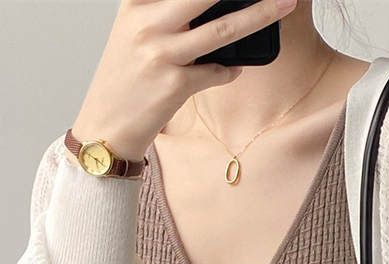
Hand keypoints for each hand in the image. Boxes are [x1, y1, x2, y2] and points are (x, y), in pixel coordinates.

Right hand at [71, 0, 297, 161]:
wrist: (106, 126)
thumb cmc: (123, 81)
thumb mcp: (133, 34)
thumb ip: (163, 14)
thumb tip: (213, 6)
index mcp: (136, 5)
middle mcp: (146, 24)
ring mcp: (161, 54)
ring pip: (222, 29)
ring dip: (259, 15)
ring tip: (282, 5)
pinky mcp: (174, 85)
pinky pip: (217, 71)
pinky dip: (229, 70)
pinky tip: (232, 69)